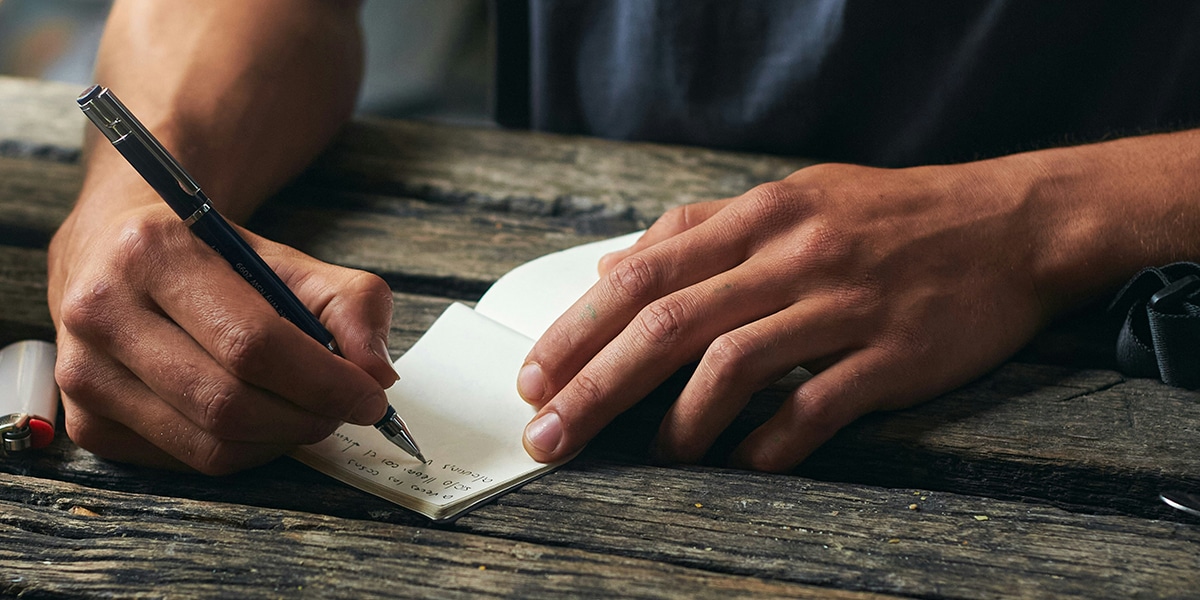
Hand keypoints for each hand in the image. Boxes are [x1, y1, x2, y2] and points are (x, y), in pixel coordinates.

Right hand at [48, 196, 397, 473]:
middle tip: (345, 408)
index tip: (370, 395)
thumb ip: (350, 305)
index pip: (253, 343)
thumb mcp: (287, 261)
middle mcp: (101, 312)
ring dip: (280, 439)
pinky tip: (259, 418)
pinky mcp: (87, 422)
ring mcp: (84, 373)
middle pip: (229, 403)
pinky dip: (242, 450)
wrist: (120, 257)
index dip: (324, 381)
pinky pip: (188, 461)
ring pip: (209, 444)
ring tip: (306, 410)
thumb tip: (378, 374)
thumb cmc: (212, 260)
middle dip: (307, 416)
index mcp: (152, 253)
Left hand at [518, 161, 1052, 470]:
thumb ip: (697, 228)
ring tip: (656, 454)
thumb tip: (611, 267)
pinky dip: (770, 440)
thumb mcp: (790, 197)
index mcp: (760, 216)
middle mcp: (793, 254)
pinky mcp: (893, 353)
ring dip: (680, 422)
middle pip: (669, 324)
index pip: (644, 275)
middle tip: (552, 435)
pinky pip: (817, 404)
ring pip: (734, 364)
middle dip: (596, 386)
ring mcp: (843, 303)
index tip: (537, 377)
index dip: (580, 330)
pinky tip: (744, 461)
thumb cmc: (886, 215)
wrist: (1009, 224)